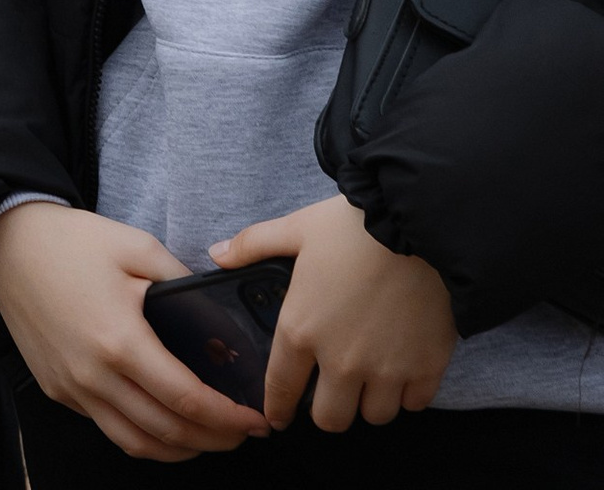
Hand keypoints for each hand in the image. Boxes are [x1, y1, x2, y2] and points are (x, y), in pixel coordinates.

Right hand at [0, 203, 266, 462]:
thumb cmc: (71, 242)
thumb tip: (216, 326)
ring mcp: (73, 389)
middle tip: (241, 432)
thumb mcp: (135, 246)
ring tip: (208, 437)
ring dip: (180, 450)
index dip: (227, 417)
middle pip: (167, 433)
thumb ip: (181, 285)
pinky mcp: (58, 390)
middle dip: (214, 440)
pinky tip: (161, 420)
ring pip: (137, 444)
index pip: (186, 399)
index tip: (255, 420)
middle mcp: (95, 375)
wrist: (7, 244)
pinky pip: (108, 428)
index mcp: (120, 340)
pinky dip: (143, 436)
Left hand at [216, 195, 454, 434]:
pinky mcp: (425, 369)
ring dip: (369, 401)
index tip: (278, 416)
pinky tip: (402, 368)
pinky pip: (414, 404)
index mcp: (302, 329)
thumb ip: (254, 244)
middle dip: (327, 410)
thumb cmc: (354, 226)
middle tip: (331, 390)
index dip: (277, 408)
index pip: (281, 388)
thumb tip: (218, 254)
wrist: (418, 223)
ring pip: (373, 416)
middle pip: (330, 420)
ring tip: (369, 376)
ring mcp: (386, 370)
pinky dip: (408, 393)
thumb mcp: (296, 228)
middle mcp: (341, 361)